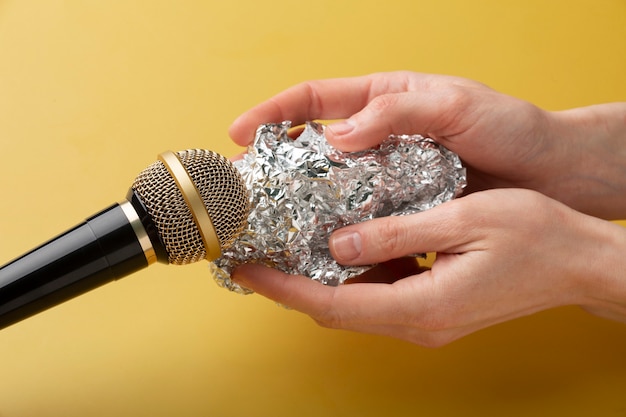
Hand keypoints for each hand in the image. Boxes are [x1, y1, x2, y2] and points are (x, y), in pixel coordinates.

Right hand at [230, 71, 625, 218]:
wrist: (549, 172)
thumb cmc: (509, 126)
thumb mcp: (455, 104)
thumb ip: (398, 111)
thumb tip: (338, 134)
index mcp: (382, 101)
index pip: (313, 99)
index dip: (272, 112)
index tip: (239, 133)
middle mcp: (377, 140)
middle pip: (310, 149)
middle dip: (273, 166)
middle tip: (244, 189)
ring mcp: (387, 177)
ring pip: (331, 190)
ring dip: (301, 206)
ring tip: (272, 226)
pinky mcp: (402, 209)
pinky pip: (361, 220)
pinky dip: (340, 233)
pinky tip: (325, 249)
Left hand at [231, 189, 625, 346]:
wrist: (581, 264)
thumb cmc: (536, 237)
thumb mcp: (463, 220)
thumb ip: (396, 233)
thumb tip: (339, 244)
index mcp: (421, 306)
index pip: (331, 303)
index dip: (282, 287)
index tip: (246, 269)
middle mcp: (417, 323)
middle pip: (333, 309)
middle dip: (288, 285)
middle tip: (254, 256)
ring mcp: (425, 320)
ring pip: (351, 304)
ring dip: (313, 280)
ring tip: (282, 249)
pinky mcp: (432, 308)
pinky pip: (375, 296)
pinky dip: (346, 276)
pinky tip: (335, 248)